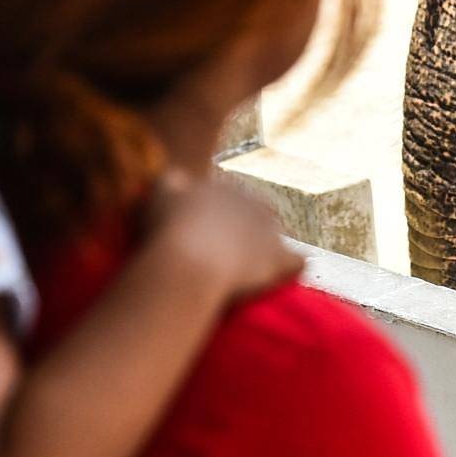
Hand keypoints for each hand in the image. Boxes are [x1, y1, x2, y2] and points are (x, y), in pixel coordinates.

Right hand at [144, 168, 302, 298]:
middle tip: (233, 253)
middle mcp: (249, 206)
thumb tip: (177, 179)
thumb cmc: (168, 229)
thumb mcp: (160, 194)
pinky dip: (290, 269)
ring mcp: (268, 232)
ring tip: (255, 269)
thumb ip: (171, 182)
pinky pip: (295, 262)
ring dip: (267, 249)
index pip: (231, 199)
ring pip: (275, 236)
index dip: (223, 218)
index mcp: (223, 191)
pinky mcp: (279, 259)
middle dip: (248, 230)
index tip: (213, 235)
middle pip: (257, 214)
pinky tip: (286, 277)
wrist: (189, 262)